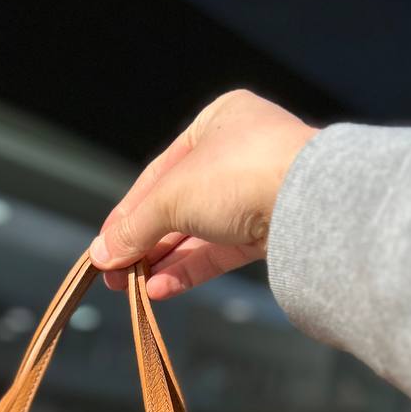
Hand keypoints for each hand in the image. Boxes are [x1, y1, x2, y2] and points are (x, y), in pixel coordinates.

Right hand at [89, 90, 316, 298]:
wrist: (309, 204)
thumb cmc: (238, 175)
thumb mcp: (171, 197)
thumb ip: (134, 227)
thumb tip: (101, 253)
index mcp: (216, 122)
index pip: (158, 174)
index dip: (126, 214)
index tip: (103, 247)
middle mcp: (237, 154)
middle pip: (176, 205)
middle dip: (143, 242)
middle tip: (113, 274)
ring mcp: (255, 194)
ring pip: (197, 232)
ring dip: (161, 260)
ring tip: (130, 286)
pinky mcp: (269, 232)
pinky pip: (219, 252)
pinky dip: (188, 269)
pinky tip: (159, 289)